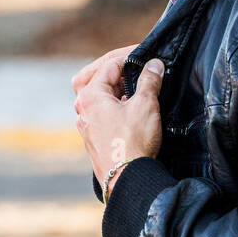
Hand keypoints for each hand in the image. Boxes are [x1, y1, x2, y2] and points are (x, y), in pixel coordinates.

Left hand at [72, 49, 163, 190]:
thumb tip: (154, 64)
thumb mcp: (146, 106)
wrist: (127, 180)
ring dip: (114, 89)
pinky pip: (100, 114)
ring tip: (134, 87)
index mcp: (90, 96)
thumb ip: (150, 81)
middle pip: (93, 78)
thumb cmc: (133, 142)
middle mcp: (83, 110)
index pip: (108, 65)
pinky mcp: (94, 140)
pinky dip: (114, 106)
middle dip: (113, 69)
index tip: (147, 56)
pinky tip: (130, 110)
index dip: (129, 56)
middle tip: (133, 66)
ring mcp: (87, 126)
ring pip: (97, 98)